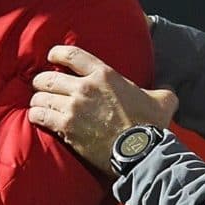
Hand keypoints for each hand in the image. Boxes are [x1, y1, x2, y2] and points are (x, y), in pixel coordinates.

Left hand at [28, 45, 177, 170]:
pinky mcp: (66, 127)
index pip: (72, 55)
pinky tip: (36, 117)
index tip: (51, 56)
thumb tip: (169, 89)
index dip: (56, 53)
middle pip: (49, 77)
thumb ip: (162, 90)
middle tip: (42, 87)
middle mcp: (85, 86)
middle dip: (42, 81)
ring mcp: (74, 107)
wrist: (140, 151)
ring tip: (38, 105)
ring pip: (41, 97)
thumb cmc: (151, 125)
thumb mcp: (162, 100)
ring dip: (38, 100)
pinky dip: (36, 116)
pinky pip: (40, 116)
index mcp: (105, 74)